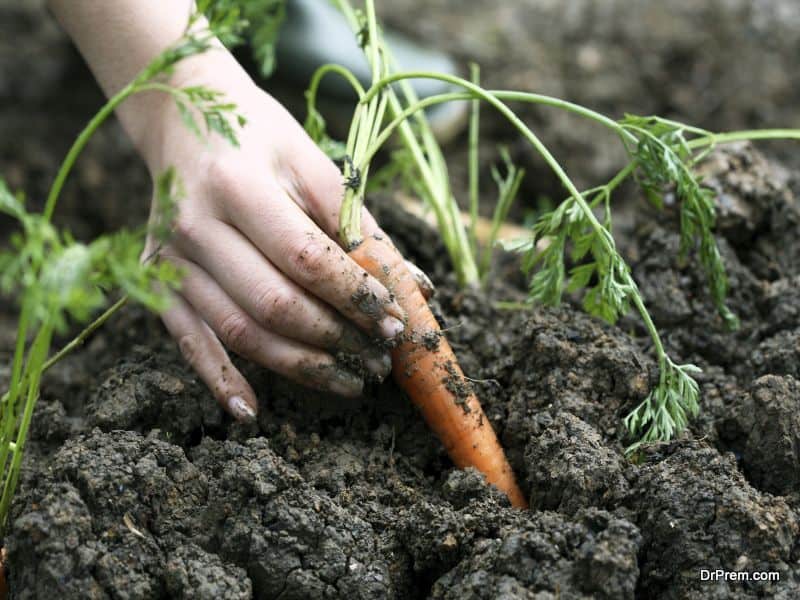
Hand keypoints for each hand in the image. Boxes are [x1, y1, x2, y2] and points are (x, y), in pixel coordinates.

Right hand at [138, 55, 419, 420]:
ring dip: (300, 366)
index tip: (393, 320)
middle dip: (337, 339)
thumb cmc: (258, 136)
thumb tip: (412, 288)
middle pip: (275, 303)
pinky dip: (219, 380)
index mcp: (237, 184)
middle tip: (380, 359)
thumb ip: (359, 225)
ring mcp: (169, 260)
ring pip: (241, 331)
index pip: (305, 257)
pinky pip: (189, 341)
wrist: (180, 119)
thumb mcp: (312, 161)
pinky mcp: (158, 282)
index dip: (354, 295)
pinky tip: (252, 411)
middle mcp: (194, 226)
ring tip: (351, 381)